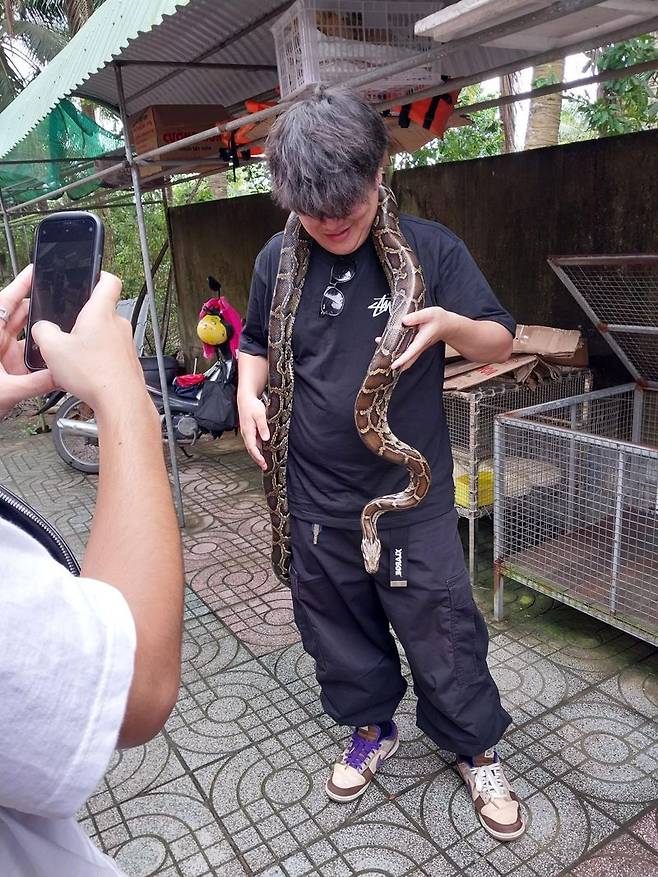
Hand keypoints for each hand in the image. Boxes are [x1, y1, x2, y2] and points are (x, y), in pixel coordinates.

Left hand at [0, 266, 54, 418]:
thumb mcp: (7, 391)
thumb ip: (36, 383)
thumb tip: (61, 374)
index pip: (4, 303)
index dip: (19, 286)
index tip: (34, 272)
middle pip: (17, 316)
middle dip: (38, 308)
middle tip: (59, 301)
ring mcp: (2, 356)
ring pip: (25, 336)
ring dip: (41, 334)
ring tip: (61, 328)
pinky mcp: (8, 370)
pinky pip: (28, 357)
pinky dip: (41, 356)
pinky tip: (54, 356)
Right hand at [32, 271, 147, 412]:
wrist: (120, 400)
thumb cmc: (94, 374)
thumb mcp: (53, 349)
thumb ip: (43, 331)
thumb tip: (44, 329)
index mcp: (101, 312)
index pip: (109, 281)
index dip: (100, 275)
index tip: (92, 276)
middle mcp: (118, 324)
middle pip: (102, 311)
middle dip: (85, 319)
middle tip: (69, 330)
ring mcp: (126, 343)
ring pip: (107, 335)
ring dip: (92, 341)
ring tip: (77, 357)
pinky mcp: (129, 361)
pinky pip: (111, 353)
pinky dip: (100, 359)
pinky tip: (88, 372)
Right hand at [238, 392, 268, 470]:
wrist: (245, 398)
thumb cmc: (252, 405)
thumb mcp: (260, 415)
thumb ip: (263, 427)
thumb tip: (266, 438)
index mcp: (248, 431)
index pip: (252, 448)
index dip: (258, 457)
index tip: (264, 463)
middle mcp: (246, 434)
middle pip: (251, 450)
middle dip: (258, 459)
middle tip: (265, 467)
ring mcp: (247, 432)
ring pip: (252, 446)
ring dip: (257, 454)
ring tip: (265, 461)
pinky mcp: (249, 430)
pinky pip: (253, 442)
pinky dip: (258, 448)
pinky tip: (264, 450)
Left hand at [389, 306, 457, 371]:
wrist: (447, 325)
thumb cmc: (439, 319)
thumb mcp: (429, 313)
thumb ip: (417, 317)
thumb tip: (404, 320)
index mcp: (422, 340)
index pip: (411, 352)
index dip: (402, 359)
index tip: (394, 365)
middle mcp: (419, 346)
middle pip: (408, 360)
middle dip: (397, 364)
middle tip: (384, 365)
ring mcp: (418, 348)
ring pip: (407, 359)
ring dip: (396, 360)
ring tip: (383, 358)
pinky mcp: (416, 347)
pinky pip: (407, 354)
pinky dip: (399, 355)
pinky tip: (390, 350)